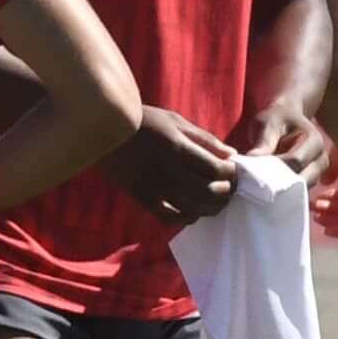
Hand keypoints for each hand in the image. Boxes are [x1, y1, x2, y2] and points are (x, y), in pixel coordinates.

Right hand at [111, 109, 243, 226]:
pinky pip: (168, 218)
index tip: (233, 170)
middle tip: (228, 187)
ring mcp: (154, 187)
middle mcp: (167, 170)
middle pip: (208, 191)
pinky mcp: (142, 198)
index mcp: (177, 147)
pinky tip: (192, 211)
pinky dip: (185, 218)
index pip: (215, 168)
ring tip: (215, 200)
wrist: (104, 130)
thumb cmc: (143, 121)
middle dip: (225, 191)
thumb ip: (204, 138)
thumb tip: (231, 154)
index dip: (231, 173)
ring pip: (192, 208)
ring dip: (210, 207)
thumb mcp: (175, 120)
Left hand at [240, 100, 334, 187]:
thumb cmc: (277, 119)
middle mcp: (321, 158)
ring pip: (302, 190)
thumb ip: (264, 141)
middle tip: (256, 187)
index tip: (254, 172)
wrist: (287, 118)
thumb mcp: (268, 124)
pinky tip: (267, 195)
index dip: (275, 168)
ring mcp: (318, 172)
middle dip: (280, 184)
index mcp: (314, 140)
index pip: (295, 161)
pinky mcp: (310, 181)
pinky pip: (299, 194)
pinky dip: (284, 195)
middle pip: (303, 179)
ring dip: (282, 192)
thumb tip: (253, 158)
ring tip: (260, 192)